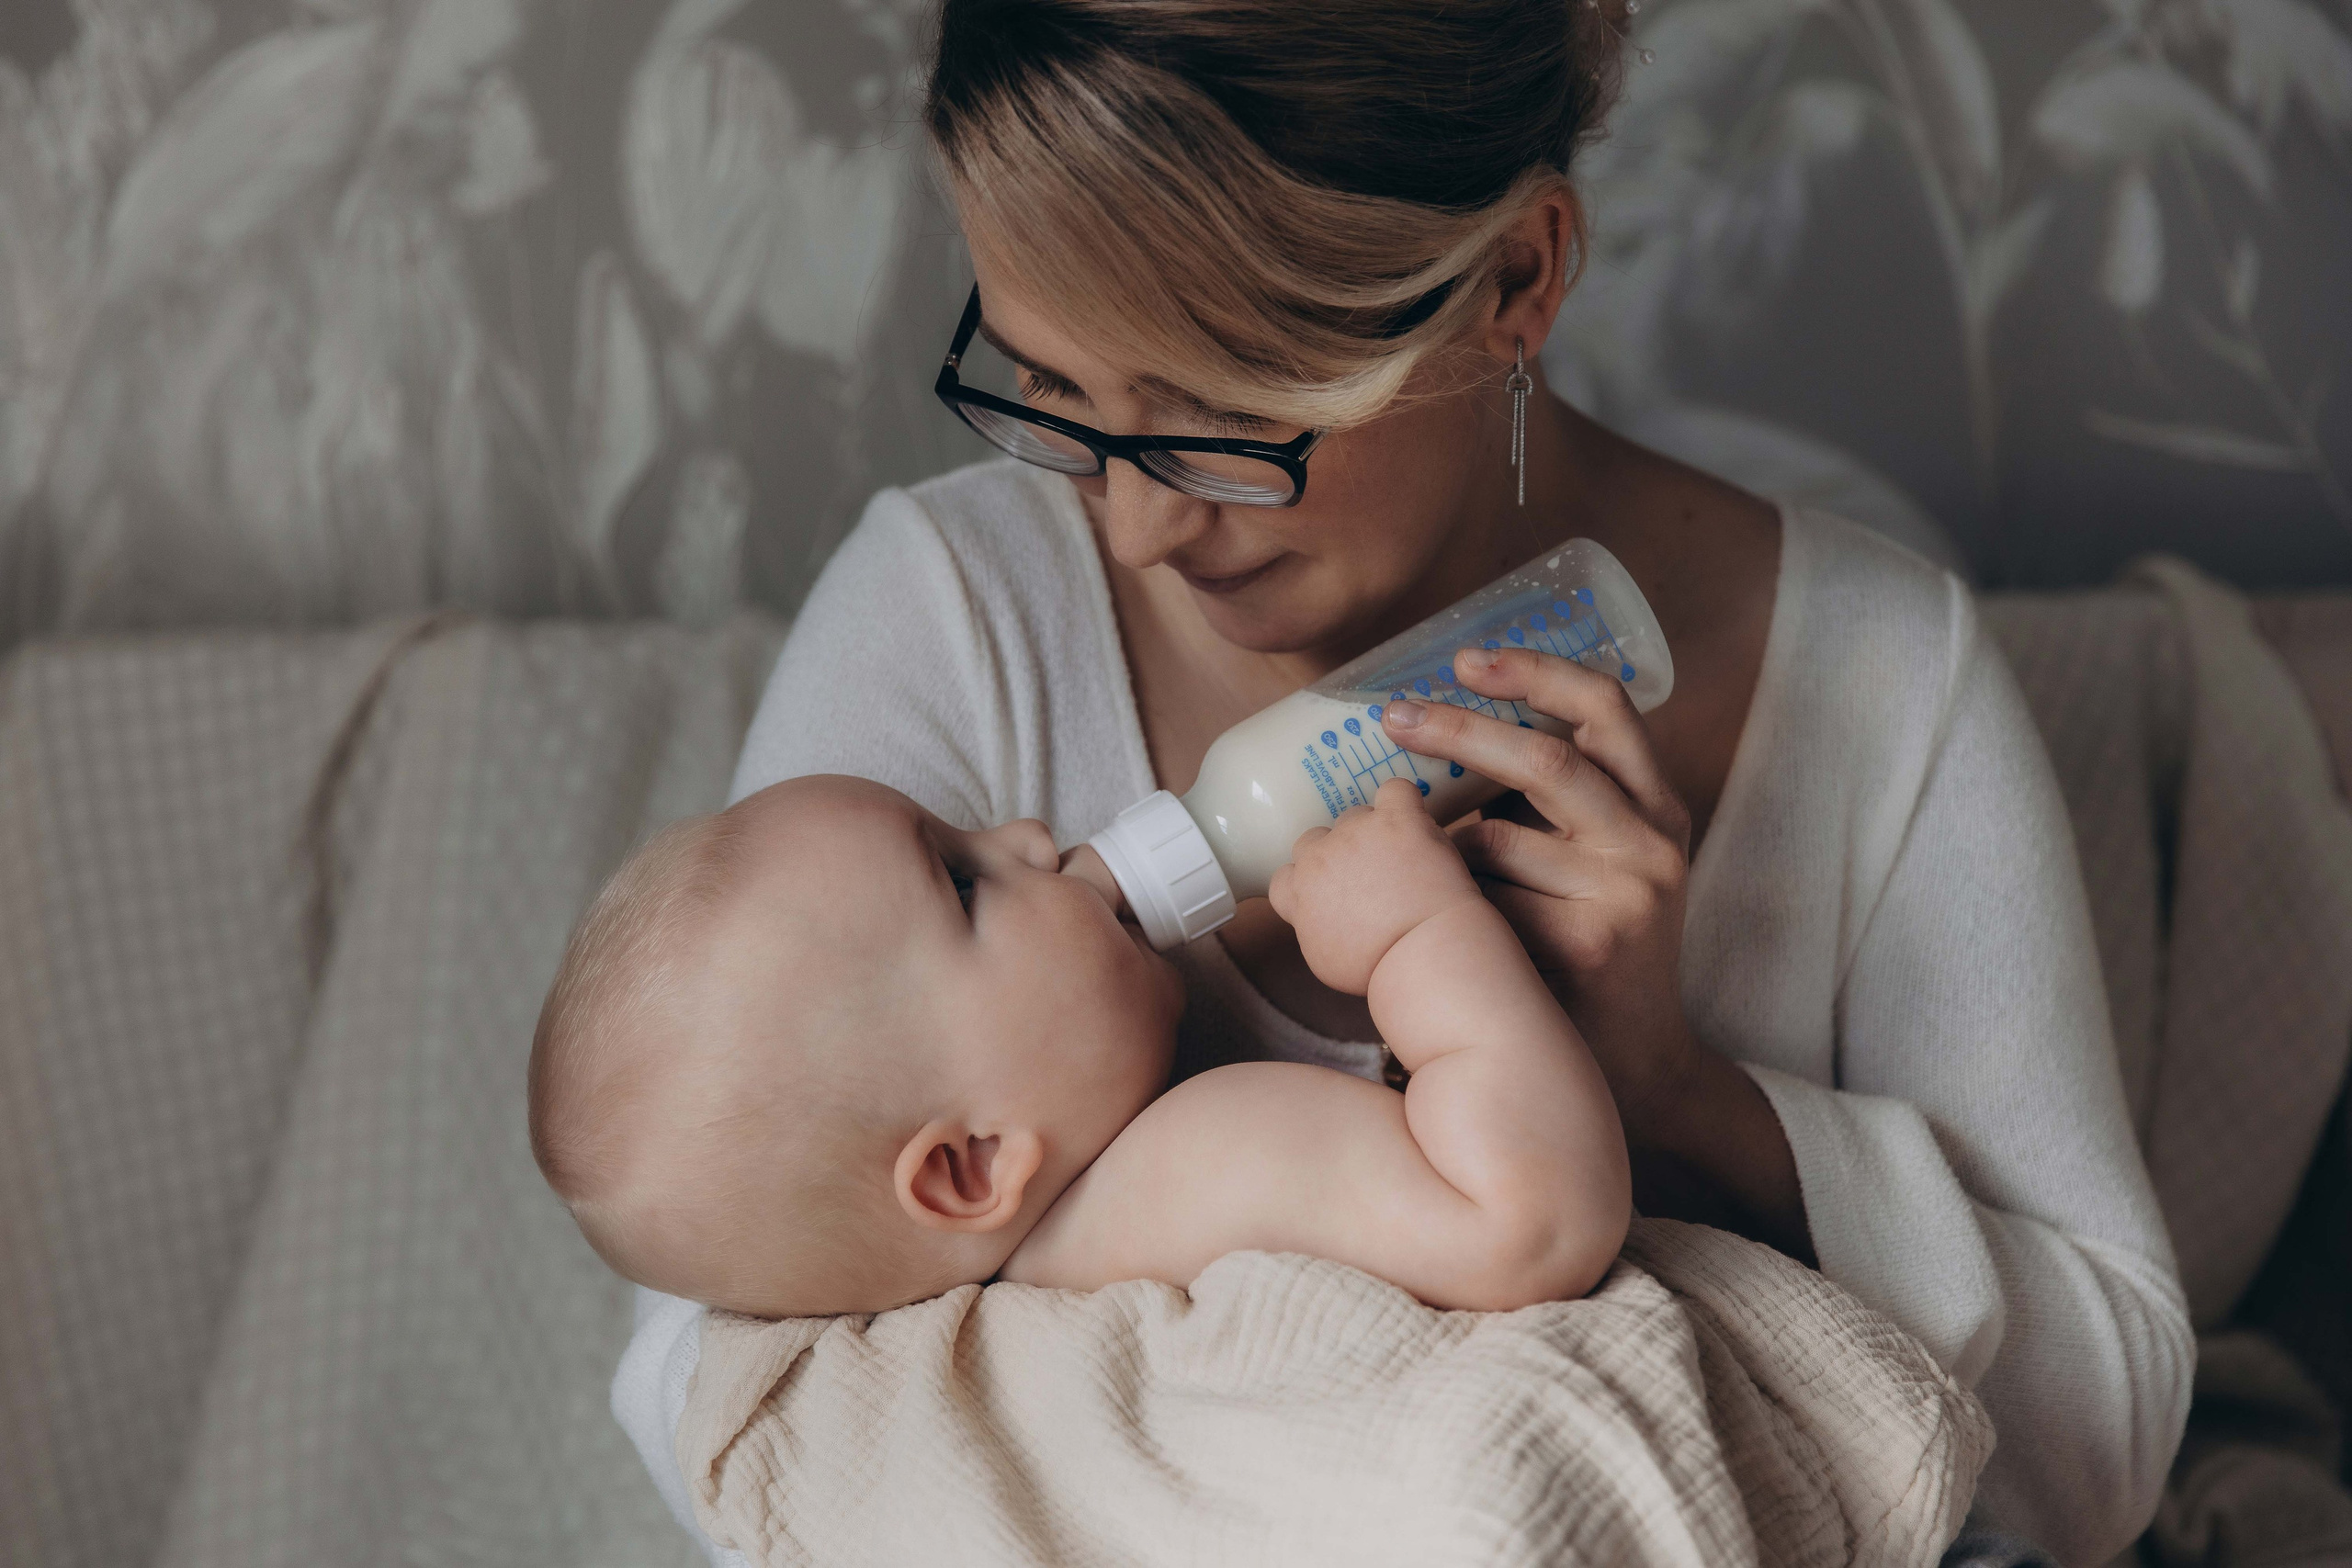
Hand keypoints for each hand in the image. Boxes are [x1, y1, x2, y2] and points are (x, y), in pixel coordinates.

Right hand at [1268, 777, 1482, 995]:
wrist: (1421, 953)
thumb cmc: (1379, 967)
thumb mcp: (1325, 960)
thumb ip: (1313, 928)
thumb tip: (1321, 917)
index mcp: (1298, 893)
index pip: (1285, 874)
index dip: (1309, 881)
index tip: (1332, 893)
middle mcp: (1319, 857)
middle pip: (1316, 839)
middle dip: (1338, 854)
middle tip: (1370, 877)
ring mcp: (1357, 833)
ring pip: (1355, 815)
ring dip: (1372, 831)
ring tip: (1401, 858)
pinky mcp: (1398, 820)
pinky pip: (1395, 790)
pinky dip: (1403, 802)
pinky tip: (1413, 820)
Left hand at [1378, 644, 1698, 1136]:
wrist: (1639, 1064)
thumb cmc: (1592, 951)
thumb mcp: (1597, 862)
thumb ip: (1546, 810)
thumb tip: (1438, 737)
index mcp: (1656, 804)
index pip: (1607, 706)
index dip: (1536, 671)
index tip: (1466, 656)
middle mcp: (1652, 840)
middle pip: (1544, 760)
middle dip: (1457, 731)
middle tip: (1392, 716)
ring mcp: (1627, 893)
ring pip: (1494, 839)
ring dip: (1440, 854)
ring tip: (1424, 881)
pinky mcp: (1590, 945)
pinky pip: (1482, 903)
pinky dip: (1446, 909)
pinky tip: (1441, 933)